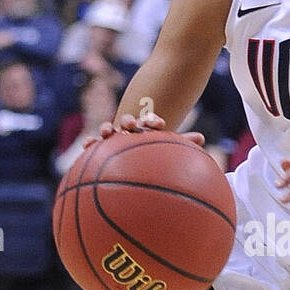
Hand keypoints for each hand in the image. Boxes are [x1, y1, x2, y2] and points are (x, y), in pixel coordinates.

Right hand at [81, 111, 204, 149]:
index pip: (150, 123)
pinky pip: (95, 146)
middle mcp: (130, 132)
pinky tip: (87, 146)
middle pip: (129, 124)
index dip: (153, 122)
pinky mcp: (101, 149)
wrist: (137, 167)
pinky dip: (91, 143)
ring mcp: (114, 139)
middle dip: (129, 122)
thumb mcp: (169, 151)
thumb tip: (201, 137)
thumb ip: (182, 144)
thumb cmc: (156, 158)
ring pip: (110, 131)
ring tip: (108, 132)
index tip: (159, 124)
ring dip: (108, 129)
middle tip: (131, 124)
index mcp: (147, 129)